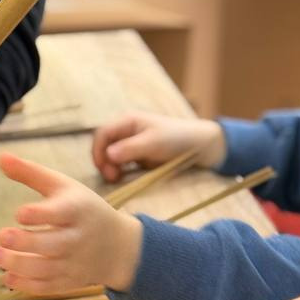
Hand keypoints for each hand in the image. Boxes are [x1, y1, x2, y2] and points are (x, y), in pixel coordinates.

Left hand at [0, 153, 144, 292]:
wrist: (119, 246)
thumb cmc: (83, 209)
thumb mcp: (63, 186)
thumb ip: (30, 173)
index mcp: (78, 210)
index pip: (61, 213)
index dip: (41, 214)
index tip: (19, 213)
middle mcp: (78, 238)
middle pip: (53, 244)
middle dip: (25, 243)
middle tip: (0, 236)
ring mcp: (75, 263)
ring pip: (47, 268)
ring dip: (18, 264)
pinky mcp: (71, 281)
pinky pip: (49, 286)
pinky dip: (27, 285)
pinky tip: (6, 276)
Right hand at [93, 110, 224, 182]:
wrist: (201, 145)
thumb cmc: (177, 138)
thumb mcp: (154, 142)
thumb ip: (130, 148)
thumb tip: (107, 155)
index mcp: (127, 121)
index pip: (102, 134)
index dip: (97, 151)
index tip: (103, 169)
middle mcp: (126, 131)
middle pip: (103, 145)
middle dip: (103, 161)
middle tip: (113, 178)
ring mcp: (131, 143)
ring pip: (110, 155)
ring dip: (110, 167)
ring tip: (118, 179)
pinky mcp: (137, 155)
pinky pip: (121, 163)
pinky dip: (119, 170)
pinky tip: (124, 177)